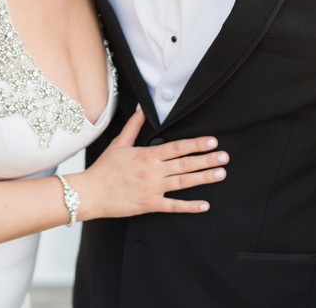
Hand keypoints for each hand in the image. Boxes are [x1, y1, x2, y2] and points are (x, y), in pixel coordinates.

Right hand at [74, 107, 227, 219]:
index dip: (196, 144)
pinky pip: (174, 206)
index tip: (212, 141)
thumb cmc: (104, 168)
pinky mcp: (151, 204)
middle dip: (207, 160)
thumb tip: (141, 110)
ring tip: (221, 174)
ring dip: (204, 178)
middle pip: (185, 164)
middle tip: (224, 157)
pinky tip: (205, 204)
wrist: (91, 192)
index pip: (177, 147)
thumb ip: (133, 127)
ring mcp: (153, 188)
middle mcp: (153, 171)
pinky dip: (190, 206)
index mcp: (146, 155)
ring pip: (184, 182)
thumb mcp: (119, 144)